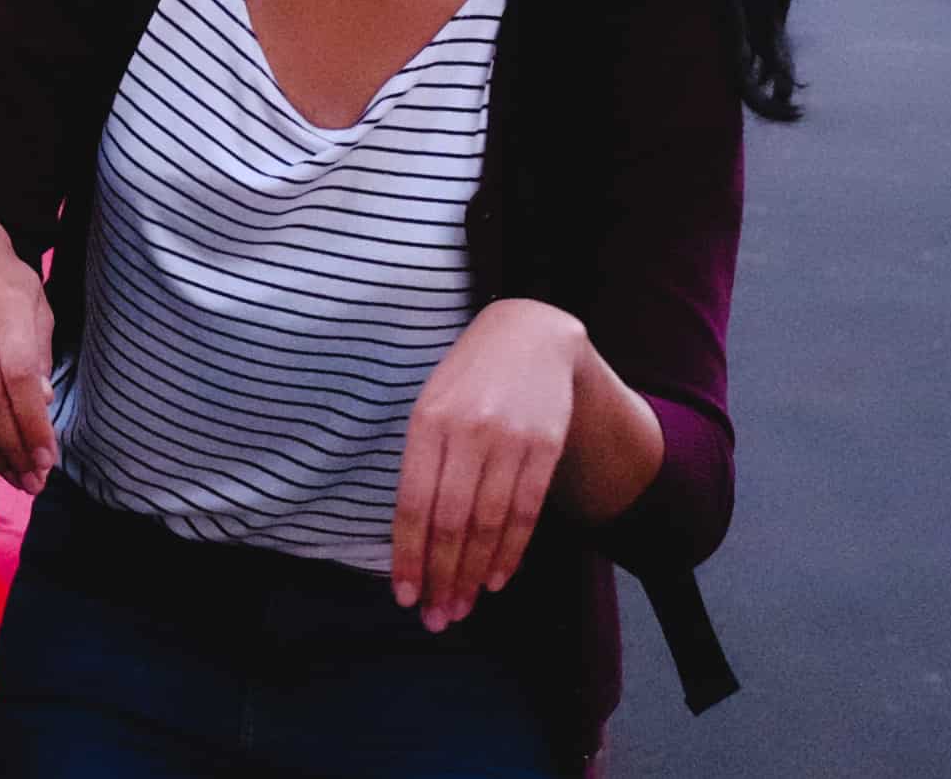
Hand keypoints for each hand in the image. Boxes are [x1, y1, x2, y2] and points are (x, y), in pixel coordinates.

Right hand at [0, 210, 57, 493]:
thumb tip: (41, 406)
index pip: (19, 374)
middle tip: (28, 480)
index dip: (33, 424)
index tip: (46, 461)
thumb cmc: (2, 279)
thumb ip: (39, 352)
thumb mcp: (34, 302)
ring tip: (5, 473)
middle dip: (10, 446)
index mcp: (5, 299)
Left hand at [390, 297, 586, 629]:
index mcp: (426, 421)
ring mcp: (509, 438)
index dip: (409, 556)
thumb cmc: (469, 378)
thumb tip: (414, 538)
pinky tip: (497, 578)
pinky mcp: (545, 445)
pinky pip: (526, 511)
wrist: (530, 333)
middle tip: (437, 618)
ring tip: (463, 607)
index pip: (413, 503)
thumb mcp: (432, 405)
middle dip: (442, 577)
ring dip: (474, 573)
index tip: (405, 596)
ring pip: (490, 523)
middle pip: (451, 521)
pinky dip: (511, 551)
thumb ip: (423, 463)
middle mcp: (466, 430)